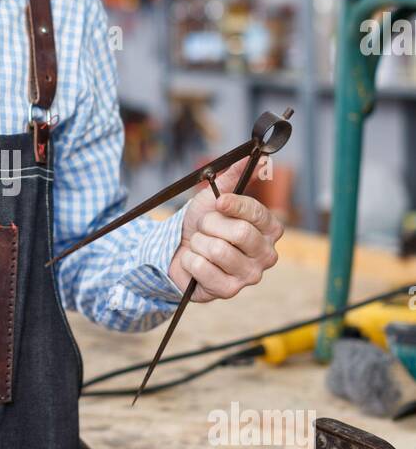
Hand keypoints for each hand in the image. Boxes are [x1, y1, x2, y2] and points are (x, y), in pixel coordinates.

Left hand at [167, 157, 282, 302]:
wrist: (178, 250)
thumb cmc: (202, 224)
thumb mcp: (215, 196)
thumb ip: (235, 176)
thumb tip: (260, 157)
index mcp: (271, 229)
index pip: (257, 213)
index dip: (234, 205)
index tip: (218, 202)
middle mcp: (267, 254)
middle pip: (240, 233)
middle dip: (211, 225)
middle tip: (205, 228)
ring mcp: (250, 276)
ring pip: (218, 250)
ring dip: (198, 243)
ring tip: (199, 244)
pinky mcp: (229, 291)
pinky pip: (202, 268)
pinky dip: (190, 261)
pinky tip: (194, 263)